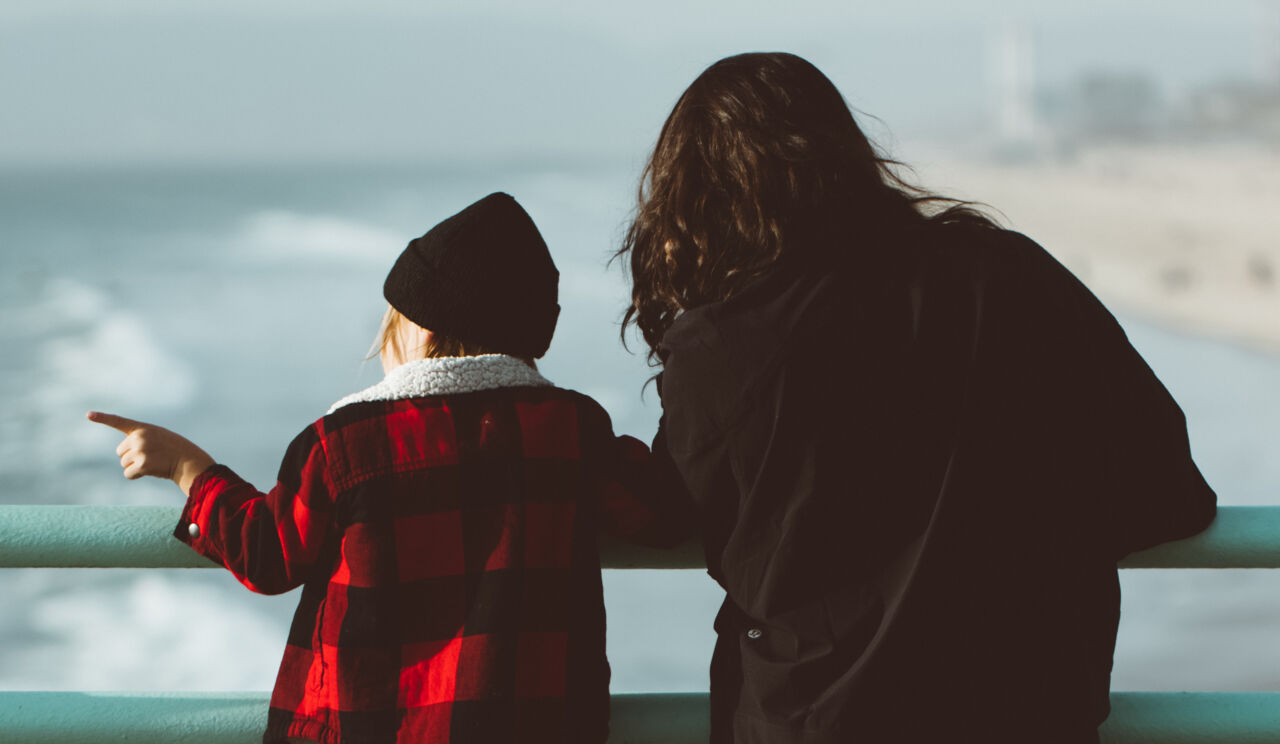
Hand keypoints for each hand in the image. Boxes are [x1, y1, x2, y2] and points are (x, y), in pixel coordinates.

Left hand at [86, 411, 215, 495]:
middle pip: (120, 452)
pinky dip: (136, 475)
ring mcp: (140, 451)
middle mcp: (139, 437)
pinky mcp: (142, 464)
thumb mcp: (158, 437)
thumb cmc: (175, 450)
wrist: (188, 461)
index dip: (102, 418)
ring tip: (153, 462)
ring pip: (124, 463)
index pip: (119, 421)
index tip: (88, 414)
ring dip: (135, 466)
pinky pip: (128, 474)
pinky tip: (150, 471)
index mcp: (143, 428)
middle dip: (131, 457)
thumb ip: (141, 439)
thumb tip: (124, 457)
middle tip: (150, 456)